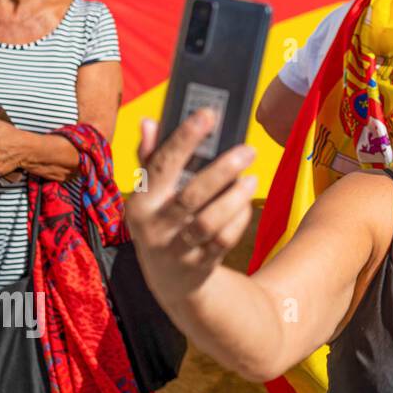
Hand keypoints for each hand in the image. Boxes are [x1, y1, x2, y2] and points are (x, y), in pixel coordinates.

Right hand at [126, 109, 257, 297]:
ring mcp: (176, 248)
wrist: (170, 279)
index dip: (184, 138)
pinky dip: (238, 221)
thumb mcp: (151, 194)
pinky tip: (245, 205)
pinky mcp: (198, 265)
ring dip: (235, 198)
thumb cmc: (163, 220)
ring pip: (209, 221)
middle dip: (222, 170)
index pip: (161, 164)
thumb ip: (151, 158)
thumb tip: (148, 121)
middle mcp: (154, 226)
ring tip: (251, 179)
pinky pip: (223, 241)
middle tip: (248, 149)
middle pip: (191, 195)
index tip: (208, 113)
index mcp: (141, 200)